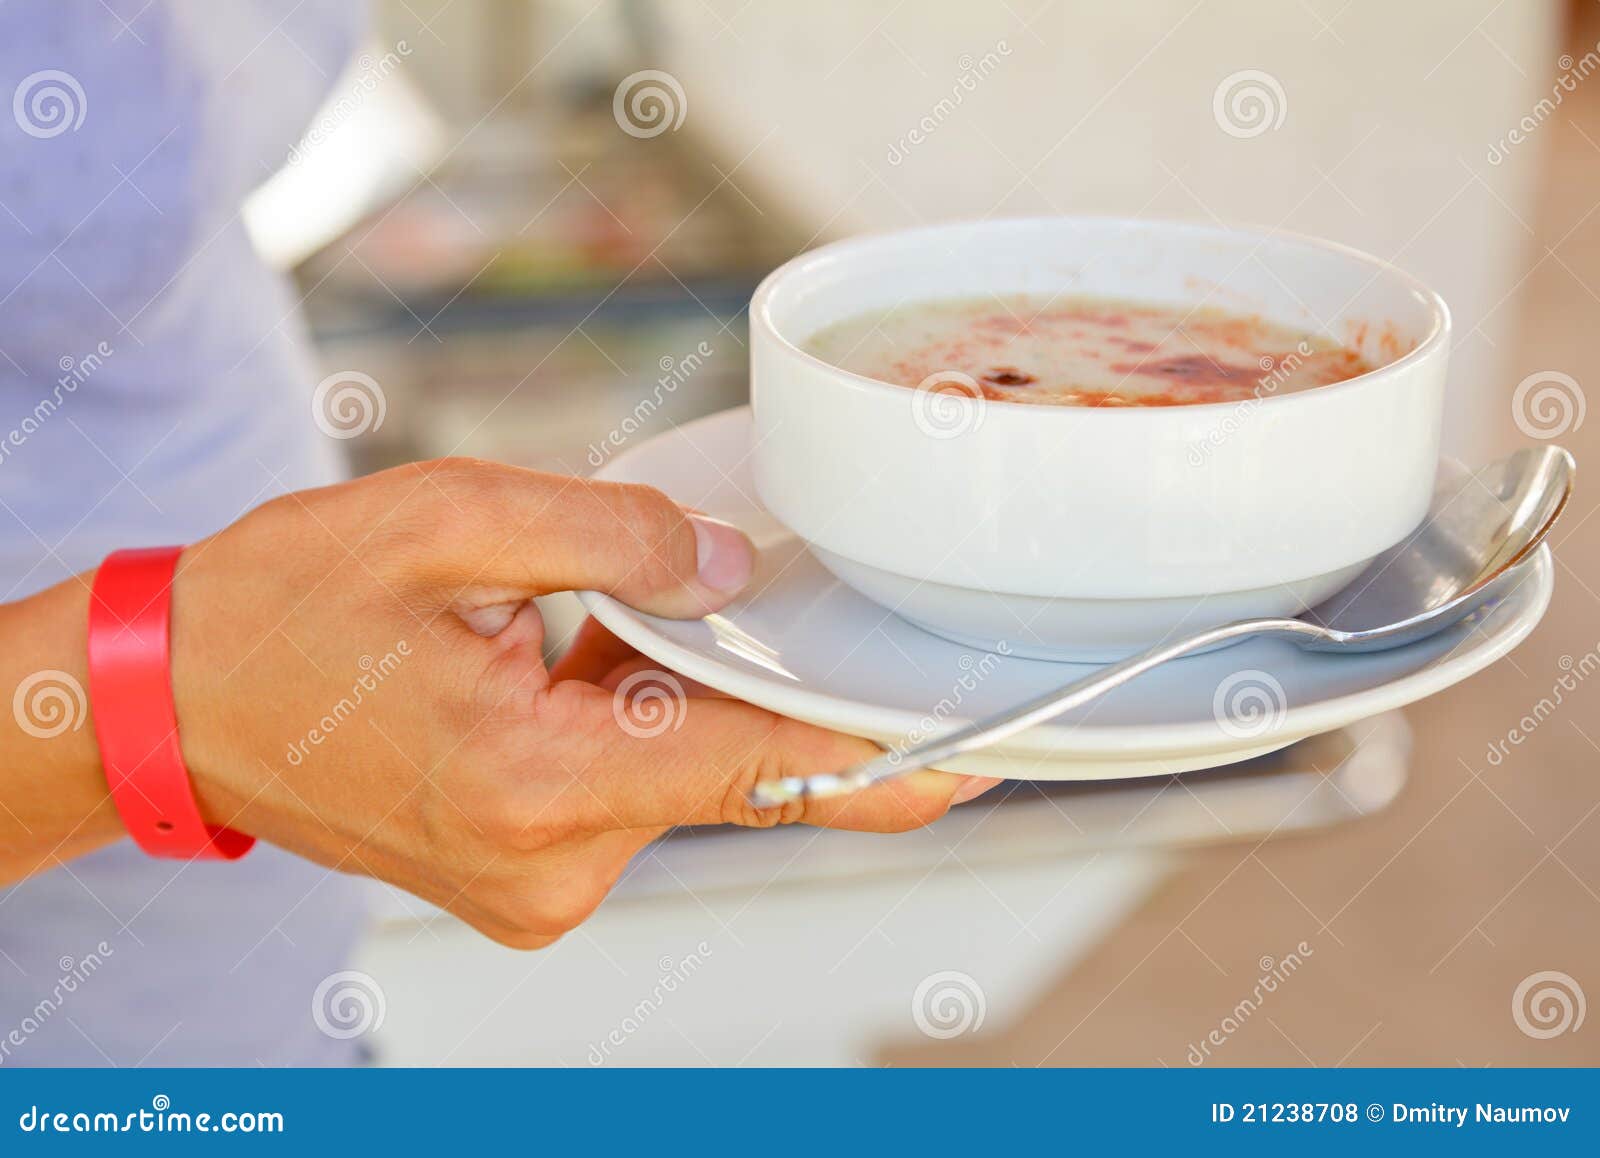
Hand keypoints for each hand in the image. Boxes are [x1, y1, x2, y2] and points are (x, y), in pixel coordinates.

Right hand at [170, 458, 996, 946]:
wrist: (175, 702)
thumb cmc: (285, 608)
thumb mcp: (445, 519)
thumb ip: (611, 535)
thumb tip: (725, 570)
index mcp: (530, 778)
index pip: (756, 769)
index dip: (881, 757)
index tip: (982, 753)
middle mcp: (548, 862)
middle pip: (727, 769)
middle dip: (750, 685)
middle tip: (721, 601)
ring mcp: (537, 887)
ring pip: (678, 776)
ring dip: (669, 695)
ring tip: (560, 628)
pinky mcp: (529, 881)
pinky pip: (630, 792)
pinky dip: (632, 724)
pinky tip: (564, 665)